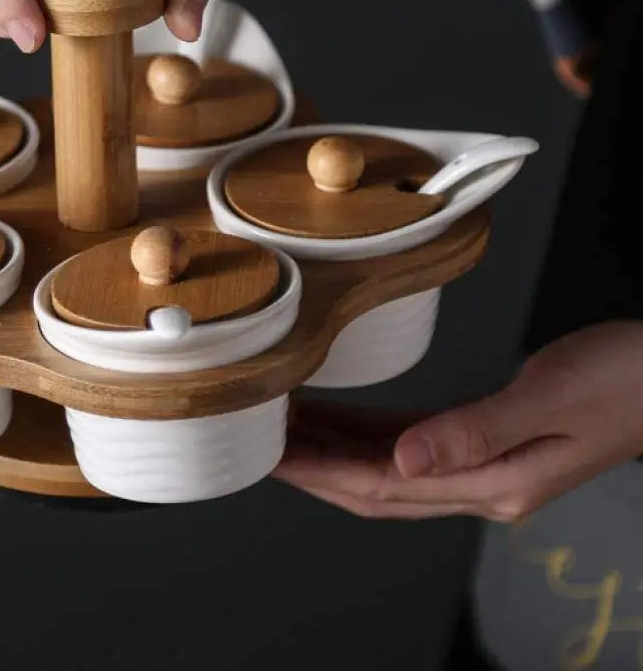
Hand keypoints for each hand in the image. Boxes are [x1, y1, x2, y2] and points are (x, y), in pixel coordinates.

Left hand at [272, 321, 642, 521]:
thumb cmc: (619, 381)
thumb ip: (473, 432)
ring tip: (287, 427)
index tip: (273, 458)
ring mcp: (484, 466)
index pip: (382, 487)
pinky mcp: (486, 439)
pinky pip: (411, 442)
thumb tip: (401, 460)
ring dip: (336, 450)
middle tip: (262, 443)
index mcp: (492, 483)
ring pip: (387, 467)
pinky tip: (341, 416)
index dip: (321, 474)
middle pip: (375, 486)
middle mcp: (481, 484)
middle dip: (315, 468)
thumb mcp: (546, 400)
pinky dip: (369, 432)